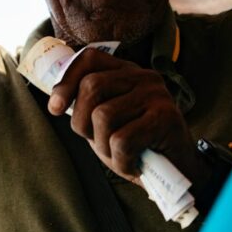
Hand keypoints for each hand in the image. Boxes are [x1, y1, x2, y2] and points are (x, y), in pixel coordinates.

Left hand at [49, 49, 207, 185]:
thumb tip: (55, 102)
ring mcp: (156, 95)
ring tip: (121, 155)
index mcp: (126, 72)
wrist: (177, 172)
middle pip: (91, 86)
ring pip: (103, 115)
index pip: (89, 59)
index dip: (66, 82)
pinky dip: (121, 161)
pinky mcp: (166, 118)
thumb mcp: (105, 125)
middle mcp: (143, 77)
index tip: (55, 109)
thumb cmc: (137, 147)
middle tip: (99, 142)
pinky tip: (133, 164)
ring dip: (104, 146)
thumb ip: (86, 108)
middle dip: (82, 122)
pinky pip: (122, 140)